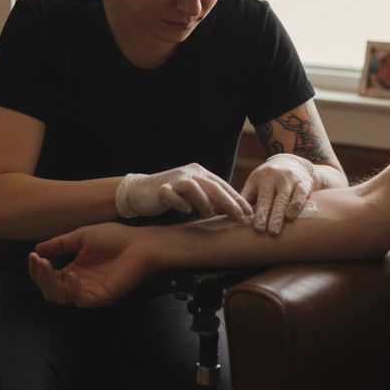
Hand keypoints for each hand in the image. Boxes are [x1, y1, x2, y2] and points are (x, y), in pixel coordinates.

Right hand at [28, 223, 156, 307]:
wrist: (138, 243)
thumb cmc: (114, 237)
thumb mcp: (81, 237)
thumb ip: (60, 244)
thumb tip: (37, 249)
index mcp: (74, 270)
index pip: (48, 276)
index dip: (37, 269)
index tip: (32, 255)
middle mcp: (79, 283)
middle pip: (50, 290)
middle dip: (40, 277)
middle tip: (39, 262)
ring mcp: (89, 291)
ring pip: (60, 297)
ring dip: (50, 283)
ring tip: (47, 266)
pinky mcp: (100, 297)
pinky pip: (80, 300)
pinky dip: (71, 289)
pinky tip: (71, 274)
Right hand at [115, 163, 251, 222]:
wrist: (140, 191)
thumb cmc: (172, 194)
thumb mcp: (194, 194)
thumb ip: (211, 199)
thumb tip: (234, 211)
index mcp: (199, 172)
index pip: (222, 185)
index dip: (237, 199)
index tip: (249, 213)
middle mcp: (189, 173)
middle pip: (212, 186)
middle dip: (228, 203)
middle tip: (240, 218)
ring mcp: (174, 180)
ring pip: (193, 187)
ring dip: (204, 202)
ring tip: (210, 214)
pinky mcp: (160, 190)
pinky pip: (171, 195)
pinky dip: (180, 203)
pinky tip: (186, 211)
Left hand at [241, 152, 314, 234]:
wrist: (292, 163)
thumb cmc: (268, 180)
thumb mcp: (255, 184)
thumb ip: (246, 199)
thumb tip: (231, 216)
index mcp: (259, 179)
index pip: (254, 196)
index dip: (252, 210)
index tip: (249, 223)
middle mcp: (273, 177)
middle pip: (268, 198)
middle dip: (264, 214)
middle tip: (260, 229)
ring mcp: (289, 179)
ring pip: (283, 198)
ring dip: (279, 214)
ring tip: (275, 230)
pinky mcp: (304, 183)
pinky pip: (300, 195)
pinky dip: (295, 206)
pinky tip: (290, 216)